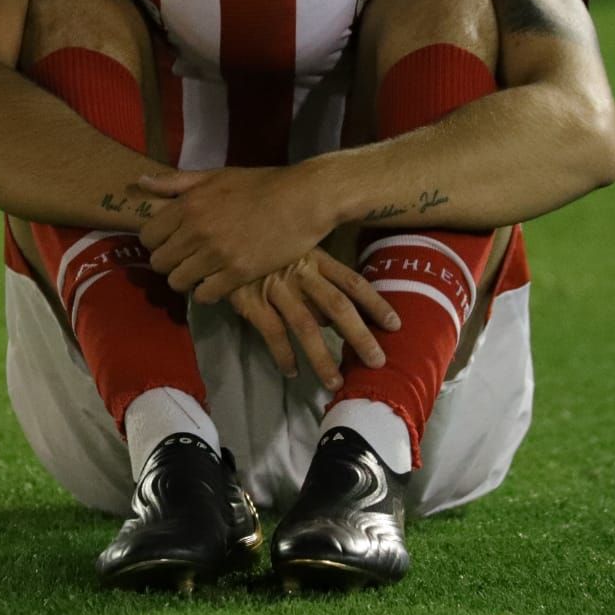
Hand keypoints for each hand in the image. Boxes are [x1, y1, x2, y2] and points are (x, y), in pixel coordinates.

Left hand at [138, 164, 342, 302]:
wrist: (303, 199)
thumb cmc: (261, 184)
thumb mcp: (216, 176)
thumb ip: (177, 182)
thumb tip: (141, 183)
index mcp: (189, 204)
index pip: (148, 236)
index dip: (156, 242)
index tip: (170, 243)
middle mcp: (197, 230)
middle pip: (159, 262)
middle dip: (169, 263)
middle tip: (185, 260)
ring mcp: (217, 254)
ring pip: (178, 282)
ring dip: (186, 280)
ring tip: (200, 273)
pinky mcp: (238, 273)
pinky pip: (205, 295)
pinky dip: (208, 292)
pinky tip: (218, 282)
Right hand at [226, 250, 400, 390]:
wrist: (219, 232)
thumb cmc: (262, 240)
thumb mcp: (293, 248)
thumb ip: (314, 278)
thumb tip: (334, 318)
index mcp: (315, 257)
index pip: (353, 282)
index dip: (375, 303)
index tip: (394, 324)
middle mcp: (300, 272)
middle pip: (338, 307)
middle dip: (360, 336)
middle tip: (377, 361)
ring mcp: (277, 287)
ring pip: (306, 326)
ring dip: (322, 357)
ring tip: (335, 382)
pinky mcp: (251, 300)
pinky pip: (272, 333)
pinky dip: (283, 355)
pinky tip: (291, 371)